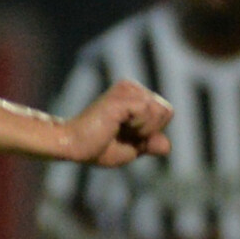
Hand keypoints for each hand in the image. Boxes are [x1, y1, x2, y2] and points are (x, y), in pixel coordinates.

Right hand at [59, 80, 173, 167]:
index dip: (152, 132)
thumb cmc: (94, 148)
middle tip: (122, 134)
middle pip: (166, 111)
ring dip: (144, 129)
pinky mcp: (122, 97)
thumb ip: (149, 145)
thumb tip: (167, 146)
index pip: (165, 113)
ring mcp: (127, 90)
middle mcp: (131, 88)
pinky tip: (118, 126)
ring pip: (161, 110)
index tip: (126, 136)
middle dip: (150, 130)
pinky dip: (139, 126)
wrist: (72, 145)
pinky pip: (149, 111)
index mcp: (133, 96)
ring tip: (118, 130)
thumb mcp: (129, 150)